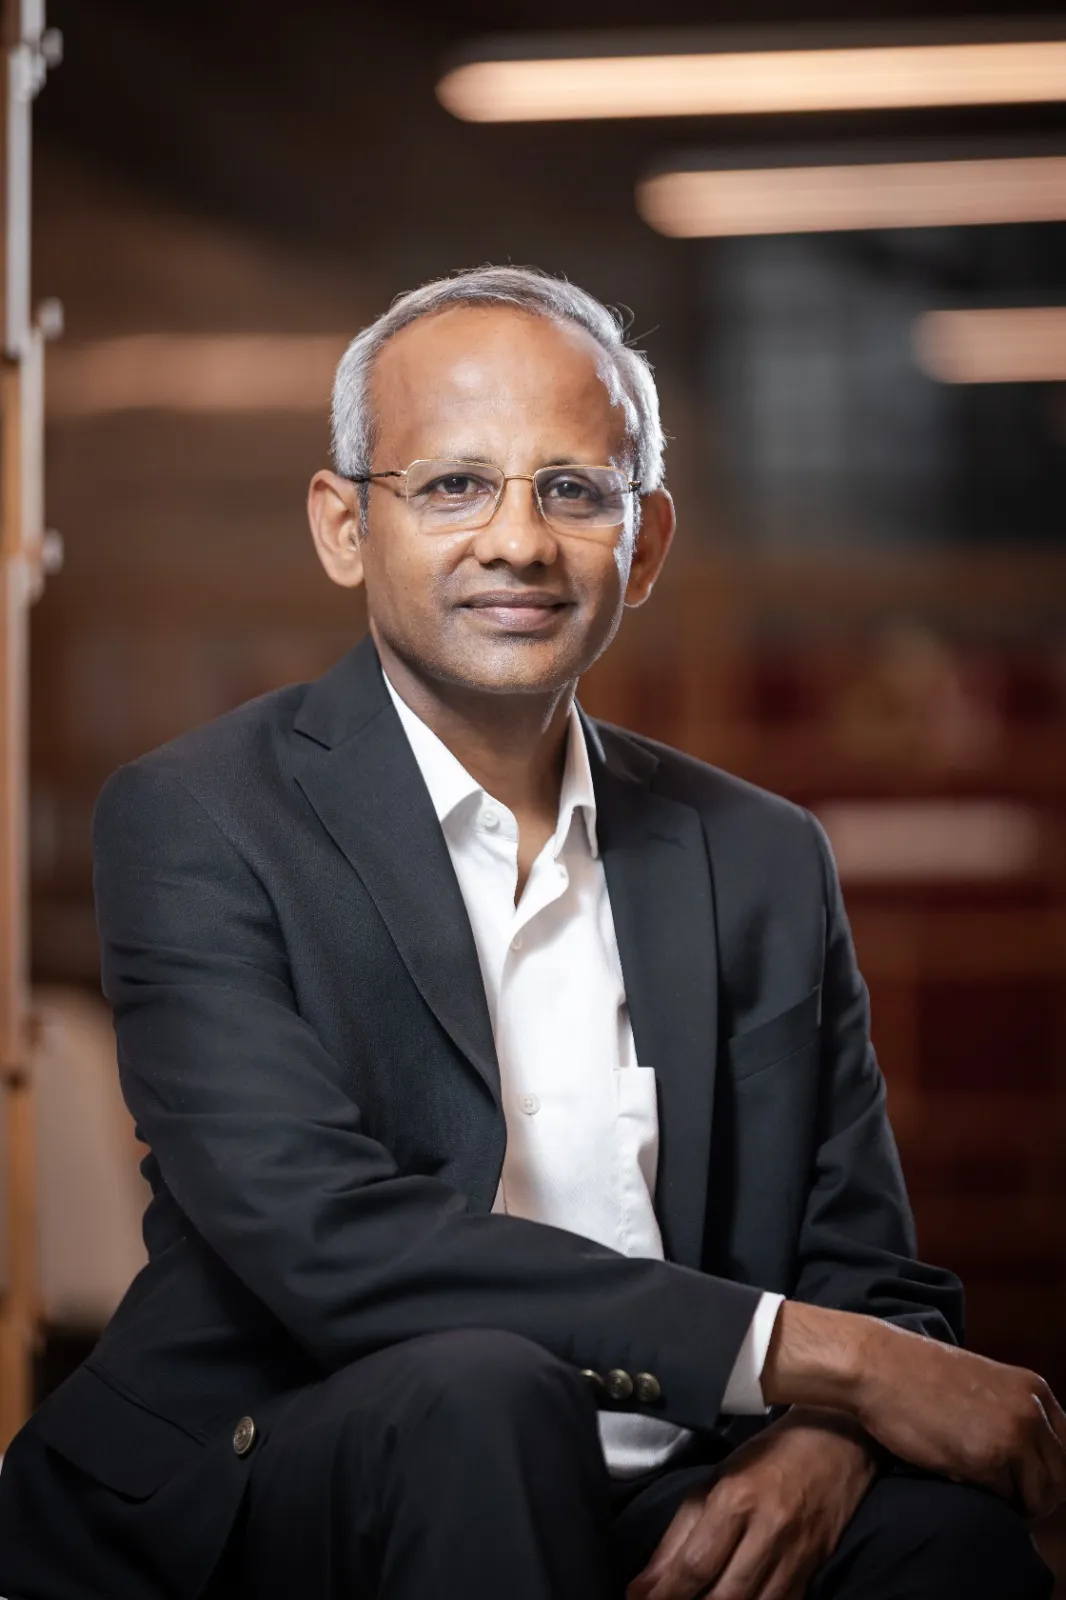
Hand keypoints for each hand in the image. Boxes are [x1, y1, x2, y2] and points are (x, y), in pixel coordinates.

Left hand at [626, 1408, 879, 1599]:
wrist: (838, 1442)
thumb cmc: (769, 1455)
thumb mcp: (716, 1480)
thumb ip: (678, 1535)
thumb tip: (643, 1584)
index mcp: (736, 1498)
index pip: (695, 1565)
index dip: (664, 1595)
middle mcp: (768, 1531)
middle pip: (723, 1597)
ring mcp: (795, 1555)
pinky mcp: (812, 1572)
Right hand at [762, 1302, 1065, 1521]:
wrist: (877, 1366)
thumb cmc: (917, 1377)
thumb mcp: (981, 1386)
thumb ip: (1010, 1412)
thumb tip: (1028, 1457)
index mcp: (1034, 1389)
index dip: (1044, 1471)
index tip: (1020, 1480)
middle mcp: (1033, 1410)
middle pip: (1059, 1478)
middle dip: (1033, 1493)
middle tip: (1001, 1494)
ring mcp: (1015, 1433)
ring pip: (1040, 1496)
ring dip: (1015, 1502)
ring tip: (981, 1488)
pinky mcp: (990, 1457)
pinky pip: (1006, 1499)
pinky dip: (988, 1498)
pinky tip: (960, 1477)